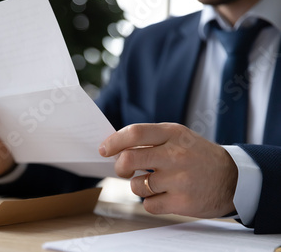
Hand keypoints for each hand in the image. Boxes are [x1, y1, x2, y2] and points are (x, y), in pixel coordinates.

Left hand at [99, 123, 237, 217]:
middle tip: (123, 170)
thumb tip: (115, 147)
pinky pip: (148, 204)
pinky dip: (150, 201)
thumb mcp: (178, 137)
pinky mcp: (182, 203)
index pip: (135, 133)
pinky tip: (164, 195)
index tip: (104, 150)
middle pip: (129, 160)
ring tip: (154, 183)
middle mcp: (176, 155)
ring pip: (136, 186)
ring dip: (138, 186)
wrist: (234, 179)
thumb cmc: (197, 155)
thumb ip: (150, 139)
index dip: (114, 142)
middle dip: (120, 167)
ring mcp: (179, 180)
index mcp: (173, 134)